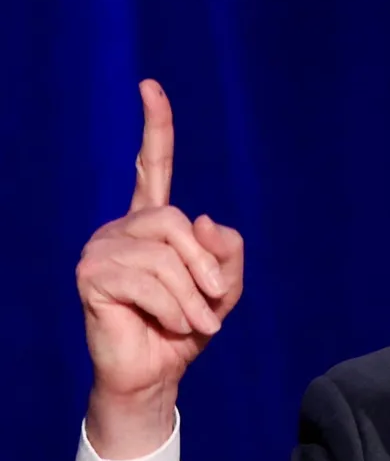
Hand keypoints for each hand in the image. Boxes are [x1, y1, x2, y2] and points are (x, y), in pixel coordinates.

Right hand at [77, 80, 244, 458]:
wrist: (154, 374)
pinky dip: (173, 309)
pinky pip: (148, 280)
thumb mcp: (222, 290)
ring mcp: (102, 248)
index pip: (153, 166)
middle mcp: (123, 228)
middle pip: (175, 221)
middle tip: (214, 304)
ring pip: (165, 255)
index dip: (156, 128)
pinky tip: (171, 326)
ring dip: (191, 297)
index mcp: (153, 224)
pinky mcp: (92, 275)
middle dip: (205, 267)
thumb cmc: (186, 330)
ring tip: (193, 323)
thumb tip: (201, 217)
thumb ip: (226, 253)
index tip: (151, 86)